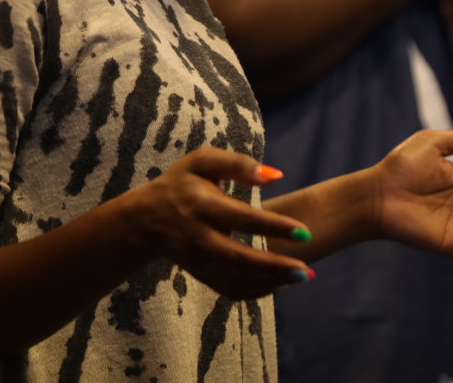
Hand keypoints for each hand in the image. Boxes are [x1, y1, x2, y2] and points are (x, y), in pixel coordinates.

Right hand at [122, 147, 311, 299]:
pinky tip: (279, 283)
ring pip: (236, 279)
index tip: (304, 231)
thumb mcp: (202, 161)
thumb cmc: (181, 183)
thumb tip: (276, 176)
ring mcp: (199, 260)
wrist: (146, 218)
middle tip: (306, 270)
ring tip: (302, 276)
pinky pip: (230, 290)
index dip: (274, 225)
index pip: (242, 218)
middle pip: (239, 258)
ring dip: (271, 281)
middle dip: (275, 266)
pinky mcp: (200, 274)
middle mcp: (199, 236)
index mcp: (201, 205)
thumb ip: (237, 163)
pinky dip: (256, 291)